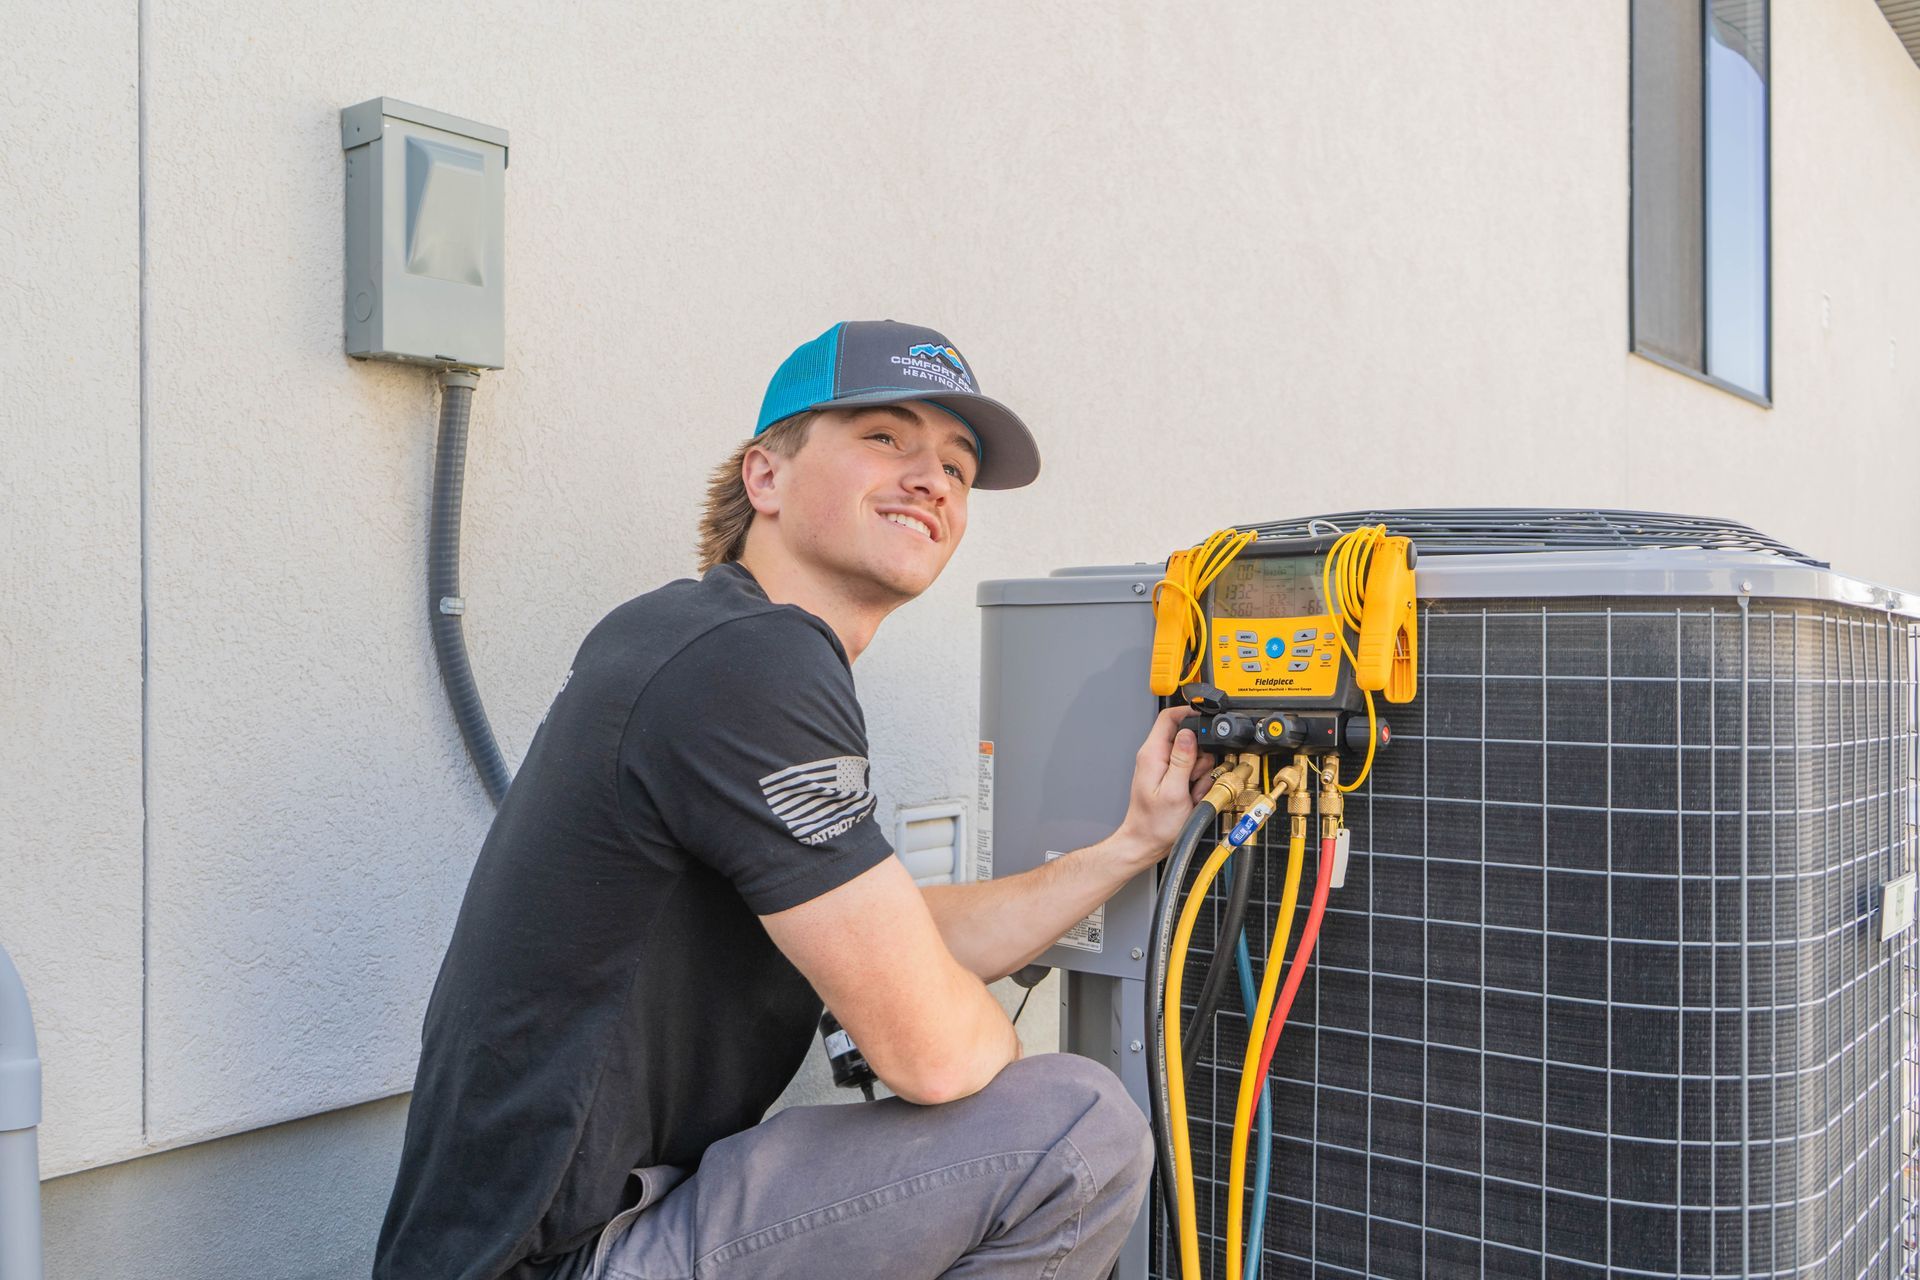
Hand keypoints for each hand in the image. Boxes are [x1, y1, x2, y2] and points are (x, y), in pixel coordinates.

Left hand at [1114, 706, 1216, 866]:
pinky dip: (1196, 784)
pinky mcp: (1171, 778)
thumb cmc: (1155, 824)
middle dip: (1199, 758)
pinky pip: (1192, 773)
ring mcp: (1163, 767)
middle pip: (1187, 738)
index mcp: (1152, 754)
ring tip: (1190, 792)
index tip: (1205, 722)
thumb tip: (1189, 734)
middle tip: (1193, 778)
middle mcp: (1156, 757)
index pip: (1169, 717)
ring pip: (1194, 757)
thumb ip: (1182, 760)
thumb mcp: (1174, 791)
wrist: (1146, 843)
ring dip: (1199, 775)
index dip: (1189, 714)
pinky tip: (1189, 797)